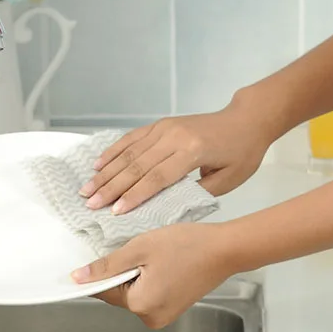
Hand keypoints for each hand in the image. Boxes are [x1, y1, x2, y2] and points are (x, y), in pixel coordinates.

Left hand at [71, 223, 237, 328]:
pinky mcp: (171, 310)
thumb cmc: (189, 245)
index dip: (96, 274)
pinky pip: (148, 295)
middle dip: (121, 273)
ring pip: (133, 294)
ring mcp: (163, 316)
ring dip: (135, 276)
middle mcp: (151, 318)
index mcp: (141, 305)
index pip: (103, 292)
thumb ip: (107, 266)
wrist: (225, 249)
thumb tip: (79, 278)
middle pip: (118, 294)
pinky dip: (148, 280)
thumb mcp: (140, 249)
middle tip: (136, 251)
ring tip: (153, 257)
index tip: (96, 260)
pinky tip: (161, 264)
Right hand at [79, 93, 274, 214]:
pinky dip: (113, 152)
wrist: (246, 120)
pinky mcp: (160, 124)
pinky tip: (97, 165)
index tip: (115, 211)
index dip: (134, 196)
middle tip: (90, 204)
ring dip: (105, 172)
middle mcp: (174, 136)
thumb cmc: (241, 154)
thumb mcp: (228, 181)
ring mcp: (164, 127)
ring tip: (86, 189)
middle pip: (136, 165)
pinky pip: (131, 139)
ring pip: (129, 152)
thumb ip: (196, 193)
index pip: (157, 177)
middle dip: (111, 187)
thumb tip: (165, 208)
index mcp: (193, 152)